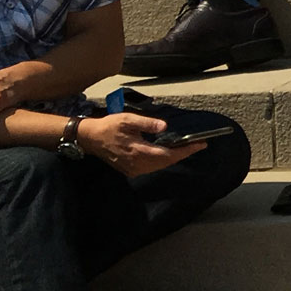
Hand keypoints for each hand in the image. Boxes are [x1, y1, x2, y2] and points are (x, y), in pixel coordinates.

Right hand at [79, 111, 203, 177]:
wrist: (89, 138)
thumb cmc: (109, 126)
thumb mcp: (128, 120)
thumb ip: (147, 123)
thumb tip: (165, 126)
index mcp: (138, 151)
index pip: (168, 154)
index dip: (186, 151)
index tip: (201, 144)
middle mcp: (137, 164)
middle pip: (166, 162)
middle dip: (183, 154)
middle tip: (198, 144)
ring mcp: (133, 169)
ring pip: (159, 166)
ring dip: (173, 158)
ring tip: (187, 148)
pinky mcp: (130, 170)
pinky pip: (151, 167)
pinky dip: (162, 161)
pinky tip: (168, 152)